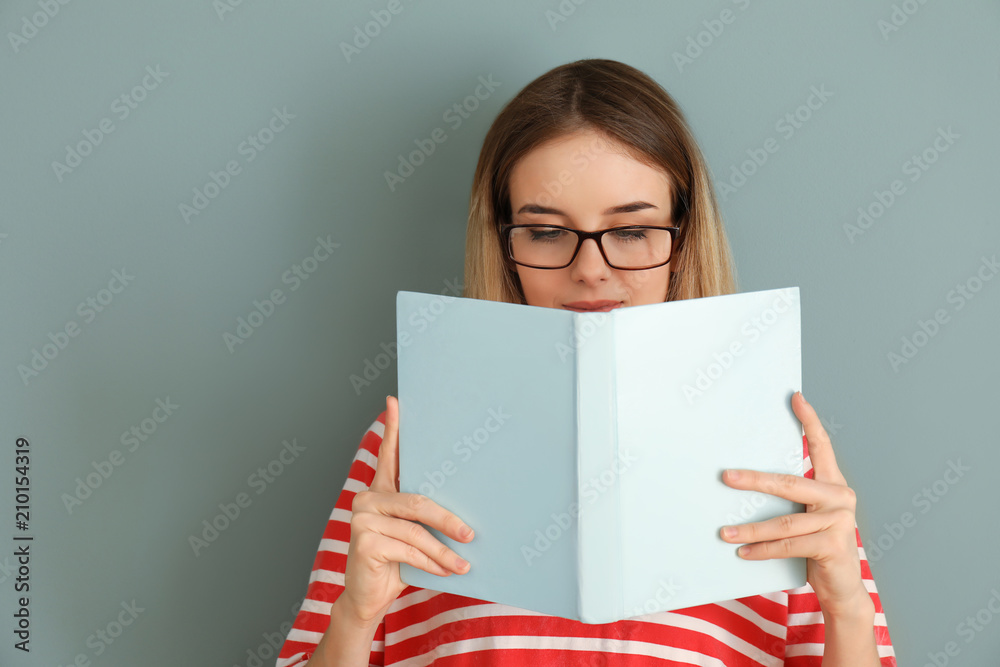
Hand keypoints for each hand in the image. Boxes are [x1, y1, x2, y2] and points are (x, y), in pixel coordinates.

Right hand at [340, 395, 474, 625]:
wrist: (367, 598)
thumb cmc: (394, 563)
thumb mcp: (411, 536)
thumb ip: (423, 519)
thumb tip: (465, 516)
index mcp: (379, 491)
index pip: (388, 456)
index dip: (392, 429)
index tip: (395, 401)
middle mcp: (367, 498)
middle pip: (418, 501)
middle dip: (449, 520)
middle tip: (471, 534)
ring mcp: (361, 518)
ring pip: (416, 530)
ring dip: (444, 552)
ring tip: (463, 564)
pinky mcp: (363, 540)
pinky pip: (408, 550)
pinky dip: (430, 563)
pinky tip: (444, 572)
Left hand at [719, 391, 871, 617]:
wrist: (843, 588)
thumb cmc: (819, 547)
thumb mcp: (809, 518)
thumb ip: (793, 500)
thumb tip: (746, 480)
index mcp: (833, 486)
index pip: (822, 447)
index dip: (809, 422)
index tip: (795, 397)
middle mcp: (840, 498)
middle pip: (789, 484)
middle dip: (753, 480)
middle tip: (727, 477)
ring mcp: (840, 521)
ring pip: (784, 522)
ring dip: (750, 529)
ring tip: (725, 532)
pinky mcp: (833, 545)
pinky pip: (788, 545)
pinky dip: (762, 550)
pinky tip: (743, 552)